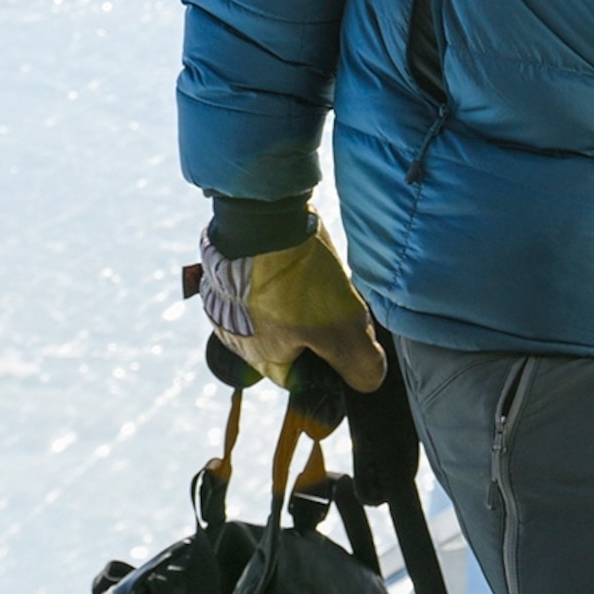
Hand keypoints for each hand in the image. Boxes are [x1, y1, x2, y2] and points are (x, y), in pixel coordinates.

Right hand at [197, 215, 388, 397]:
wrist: (262, 212)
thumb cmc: (298, 277)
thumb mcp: (343, 327)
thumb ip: (358, 363)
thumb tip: (368, 381)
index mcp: (257, 357)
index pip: (303, 374)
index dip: (332, 355)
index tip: (346, 328)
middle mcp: (233, 334)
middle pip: (289, 341)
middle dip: (315, 323)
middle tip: (331, 296)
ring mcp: (225, 298)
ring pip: (275, 308)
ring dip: (297, 295)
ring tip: (312, 272)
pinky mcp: (226, 267)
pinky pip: (259, 279)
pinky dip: (280, 271)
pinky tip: (297, 257)